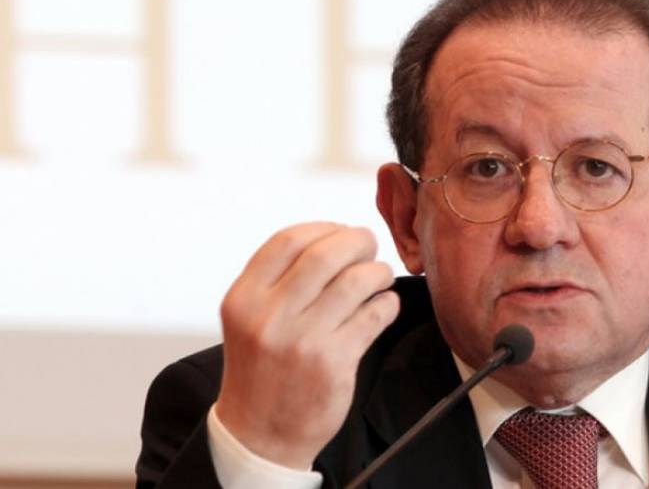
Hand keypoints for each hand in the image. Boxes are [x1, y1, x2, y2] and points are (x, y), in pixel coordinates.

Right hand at [214, 223, 398, 468]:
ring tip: (379, 278)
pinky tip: (383, 305)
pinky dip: (387, 303)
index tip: (341, 232)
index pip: (289, 240)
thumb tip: (333, 239)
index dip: (324, 228)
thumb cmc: (261, 370)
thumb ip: (279, 280)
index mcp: (245, 298)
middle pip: (326, 254)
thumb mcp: (249, 318)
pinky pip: (374, 315)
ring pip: (356, 281)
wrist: (260, 435)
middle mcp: (270, 316)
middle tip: (369, 246)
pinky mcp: (334, 362)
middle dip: (358, 242)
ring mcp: (303, 340)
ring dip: (377, 272)